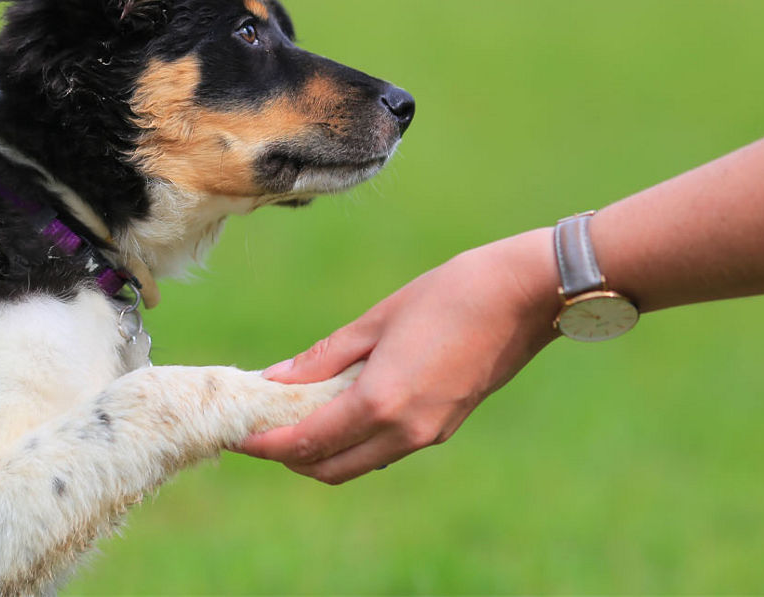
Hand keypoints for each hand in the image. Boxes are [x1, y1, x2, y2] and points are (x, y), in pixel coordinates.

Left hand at [234, 229, 560, 483]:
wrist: (526, 297)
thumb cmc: (450, 293)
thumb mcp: (377, 320)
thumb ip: (325, 356)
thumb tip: (276, 378)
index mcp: (381, 403)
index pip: (306, 443)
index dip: (265, 444)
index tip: (237, 433)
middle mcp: (404, 431)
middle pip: (328, 468)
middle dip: (289, 456)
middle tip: (262, 427)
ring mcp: (428, 434)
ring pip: (358, 462)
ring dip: (322, 450)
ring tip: (295, 414)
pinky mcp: (444, 426)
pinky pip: (385, 448)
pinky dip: (354, 439)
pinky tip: (341, 405)